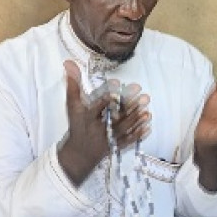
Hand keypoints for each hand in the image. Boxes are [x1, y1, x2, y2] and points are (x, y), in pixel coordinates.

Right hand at [56, 61, 151, 184]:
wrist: (77, 154)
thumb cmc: (76, 125)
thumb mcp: (72, 105)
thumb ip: (73, 84)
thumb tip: (69, 62)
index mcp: (87, 117)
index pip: (97, 105)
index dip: (106, 95)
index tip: (116, 82)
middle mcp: (97, 129)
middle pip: (113, 116)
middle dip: (127, 105)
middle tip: (140, 92)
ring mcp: (107, 139)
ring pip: (122, 128)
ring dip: (135, 118)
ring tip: (146, 107)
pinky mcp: (115, 146)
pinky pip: (127, 141)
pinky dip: (138, 134)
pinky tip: (148, 125)